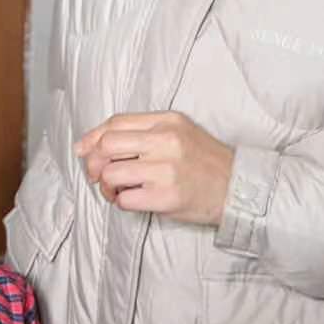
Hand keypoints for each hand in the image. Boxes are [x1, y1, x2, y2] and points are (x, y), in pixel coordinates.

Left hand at [75, 112, 233, 226]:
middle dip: (95, 163)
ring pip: (111, 174)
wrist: (239, 188)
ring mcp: (166, 169)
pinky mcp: (167, 197)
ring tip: (119, 190)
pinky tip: (135, 200)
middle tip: (101, 176)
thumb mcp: (178, 133)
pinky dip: (122, 202)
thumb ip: (139, 133)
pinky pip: (124, 199)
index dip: (92, 138)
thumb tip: (87, 145)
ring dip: (108, 186)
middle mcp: (166, 141)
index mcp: (167, 121)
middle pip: (107, 146)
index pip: (115, 123)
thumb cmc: (203, 162)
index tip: (84, 151)